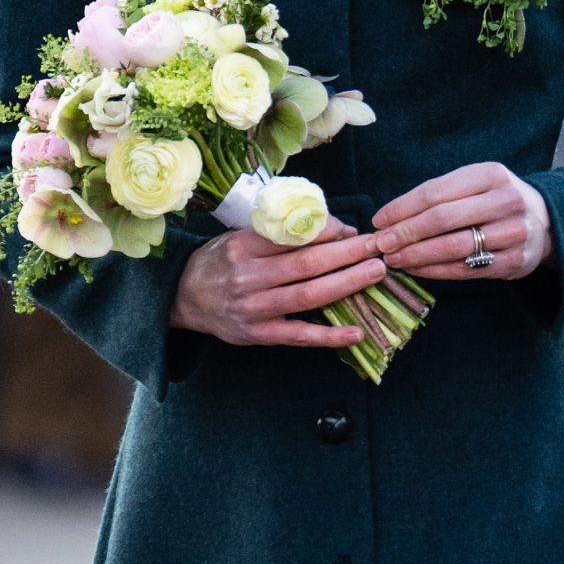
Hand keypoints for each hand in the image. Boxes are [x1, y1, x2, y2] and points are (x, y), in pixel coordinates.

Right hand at [171, 217, 385, 348]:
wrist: (185, 298)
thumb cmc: (220, 263)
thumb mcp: (239, 237)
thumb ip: (278, 233)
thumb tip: (331, 227)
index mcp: (243, 246)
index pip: (293, 236)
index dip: (328, 233)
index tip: (354, 230)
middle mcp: (249, 277)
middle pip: (307, 264)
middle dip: (348, 253)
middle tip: (378, 245)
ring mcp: (255, 309)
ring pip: (309, 295)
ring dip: (347, 283)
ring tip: (375, 272)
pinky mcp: (260, 335)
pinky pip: (300, 336)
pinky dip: (329, 336)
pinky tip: (356, 332)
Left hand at [371, 162, 551, 280]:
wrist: (548, 222)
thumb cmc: (497, 200)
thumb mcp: (477, 183)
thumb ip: (441, 195)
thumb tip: (390, 217)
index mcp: (491, 174)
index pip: (436, 192)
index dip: (402, 208)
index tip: (379, 221)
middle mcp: (505, 201)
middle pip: (443, 219)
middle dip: (406, 233)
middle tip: (381, 244)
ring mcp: (512, 233)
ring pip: (453, 247)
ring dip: (417, 255)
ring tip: (394, 259)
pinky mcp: (513, 262)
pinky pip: (466, 269)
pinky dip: (435, 271)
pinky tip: (416, 269)